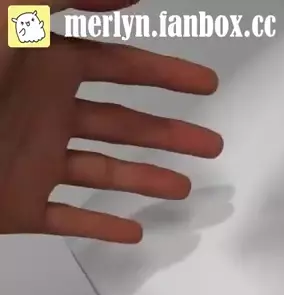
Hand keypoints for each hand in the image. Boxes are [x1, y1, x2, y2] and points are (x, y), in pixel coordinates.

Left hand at [0, 0, 223, 242]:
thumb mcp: (6, 17)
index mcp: (41, 65)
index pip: (117, 63)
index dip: (163, 72)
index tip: (205, 81)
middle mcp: (41, 111)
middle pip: (121, 122)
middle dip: (170, 133)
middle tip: (212, 142)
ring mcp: (29, 159)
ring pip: (103, 170)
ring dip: (147, 179)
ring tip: (185, 188)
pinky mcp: (16, 204)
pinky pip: (66, 217)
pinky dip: (99, 226)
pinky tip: (132, 232)